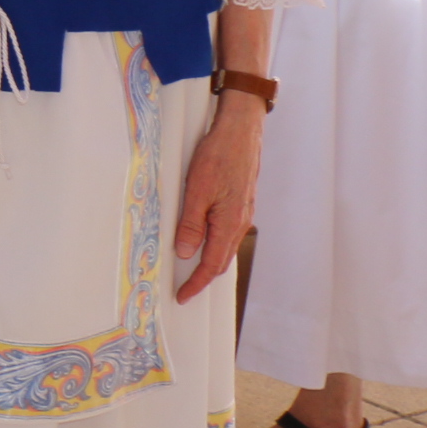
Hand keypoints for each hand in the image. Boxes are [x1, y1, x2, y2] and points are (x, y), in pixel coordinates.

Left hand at [173, 105, 261, 299]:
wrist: (241, 132)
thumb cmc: (218, 156)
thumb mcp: (197, 191)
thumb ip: (191, 224)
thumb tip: (185, 253)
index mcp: (229, 224)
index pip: (212, 264)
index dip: (196, 283)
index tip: (183, 296)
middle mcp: (240, 223)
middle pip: (221, 260)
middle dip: (203, 277)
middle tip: (184, 288)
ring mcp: (243, 213)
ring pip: (226, 246)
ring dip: (210, 261)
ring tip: (191, 270)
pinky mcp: (241, 202)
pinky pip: (228, 232)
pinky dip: (216, 244)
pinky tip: (205, 241)